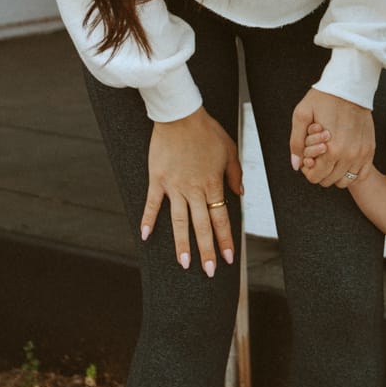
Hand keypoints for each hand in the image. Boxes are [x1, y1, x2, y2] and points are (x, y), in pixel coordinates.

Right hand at [142, 107, 243, 274]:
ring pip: (179, 221)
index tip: (229, 257)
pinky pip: (153, 204)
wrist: (179, 115)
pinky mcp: (157, 179)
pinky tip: (145, 237)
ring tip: (183, 264)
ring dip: (182, 244)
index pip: (221, 218)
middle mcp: (193, 189)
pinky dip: (148, 220)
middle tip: (210, 271)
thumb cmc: (207, 131)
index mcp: (212, 184)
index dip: (225, 239)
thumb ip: (234, 174)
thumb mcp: (229, 150)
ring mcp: (174, 186)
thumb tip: (240, 193)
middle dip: (206, 251)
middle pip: (201, 226)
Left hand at [290, 90, 374, 187]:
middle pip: (330, 180)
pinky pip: (362, 174)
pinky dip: (352, 173)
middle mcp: (349, 155)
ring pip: (346, 180)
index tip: (308, 159)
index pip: (316, 177)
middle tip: (317, 157)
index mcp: (332, 149)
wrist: (350, 85)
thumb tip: (296, 165)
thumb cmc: (325, 97)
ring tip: (330, 158)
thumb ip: (296, 142)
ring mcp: (362, 153)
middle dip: (320, 172)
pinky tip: (344, 162)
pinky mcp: (370, 149)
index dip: (308, 171)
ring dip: (335, 174)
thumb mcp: (301, 115)